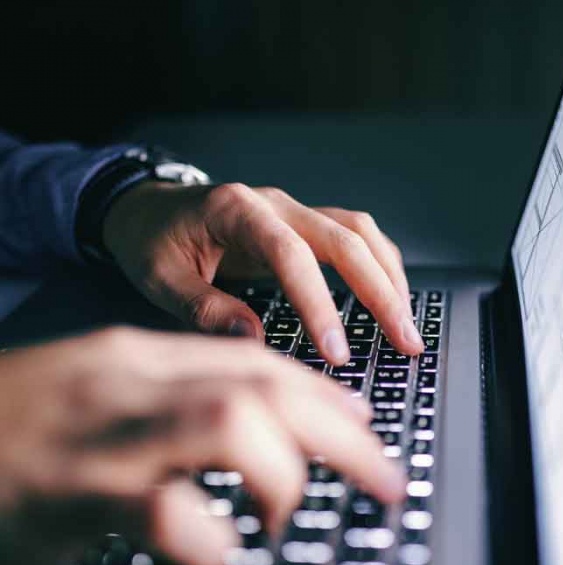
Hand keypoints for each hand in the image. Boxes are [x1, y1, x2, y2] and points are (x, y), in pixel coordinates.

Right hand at [0, 327, 404, 564]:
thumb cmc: (20, 422)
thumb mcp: (104, 393)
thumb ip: (177, 397)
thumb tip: (263, 424)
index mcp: (139, 359)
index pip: (258, 363)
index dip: (323, 396)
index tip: (362, 423)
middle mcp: (129, 384)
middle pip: (264, 389)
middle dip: (340, 435)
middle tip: (383, 477)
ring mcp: (100, 435)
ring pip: (228, 424)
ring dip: (282, 475)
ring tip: (285, 516)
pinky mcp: (65, 495)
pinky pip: (156, 508)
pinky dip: (203, 534)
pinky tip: (218, 551)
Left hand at [102, 182, 423, 364]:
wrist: (147, 208)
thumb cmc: (150, 241)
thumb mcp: (160, 279)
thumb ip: (206, 309)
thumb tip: (255, 342)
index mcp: (237, 212)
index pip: (292, 256)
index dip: (320, 304)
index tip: (336, 352)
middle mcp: (275, 205)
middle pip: (346, 240)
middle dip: (382, 293)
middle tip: (405, 341)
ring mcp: (293, 211)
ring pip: (360, 233)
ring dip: (389, 278)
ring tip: (407, 324)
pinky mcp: (301, 225)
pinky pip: (353, 237)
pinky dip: (377, 266)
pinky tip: (388, 296)